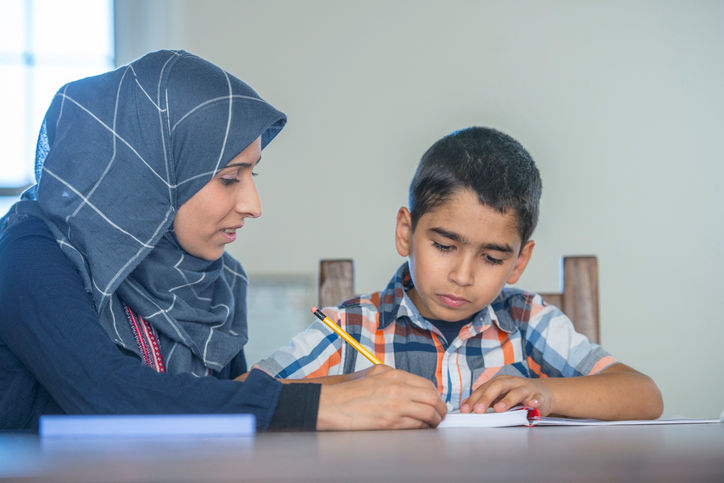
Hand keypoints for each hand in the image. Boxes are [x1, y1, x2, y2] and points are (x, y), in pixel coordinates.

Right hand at [316, 365, 446, 429]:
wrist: (333, 404)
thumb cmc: (350, 391)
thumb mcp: (374, 373)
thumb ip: (394, 375)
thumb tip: (411, 384)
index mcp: (395, 375)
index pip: (427, 385)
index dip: (435, 395)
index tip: (436, 401)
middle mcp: (399, 389)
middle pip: (432, 398)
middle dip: (440, 408)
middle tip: (441, 414)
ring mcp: (396, 406)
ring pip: (428, 413)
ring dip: (434, 420)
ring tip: (434, 423)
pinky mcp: (391, 422)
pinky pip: (416, 426)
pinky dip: (422, 427)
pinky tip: (420, 427)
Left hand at [461, 375, 551, 414]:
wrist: (542, 392)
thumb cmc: (517, 395)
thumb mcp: (500, 397)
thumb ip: (485, 402)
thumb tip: (466, 407)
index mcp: (499, 382)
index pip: (483, 389)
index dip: (473, 399)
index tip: (465, 410)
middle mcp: (511, 383)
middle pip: (497, 386)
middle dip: (486, 398)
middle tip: (478, 410)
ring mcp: (525, 388)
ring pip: (516, 392)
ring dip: (507, 401)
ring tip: (499, 409)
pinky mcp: (539, 396)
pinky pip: (537, 398)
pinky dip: (535, 401)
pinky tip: (532, 405)